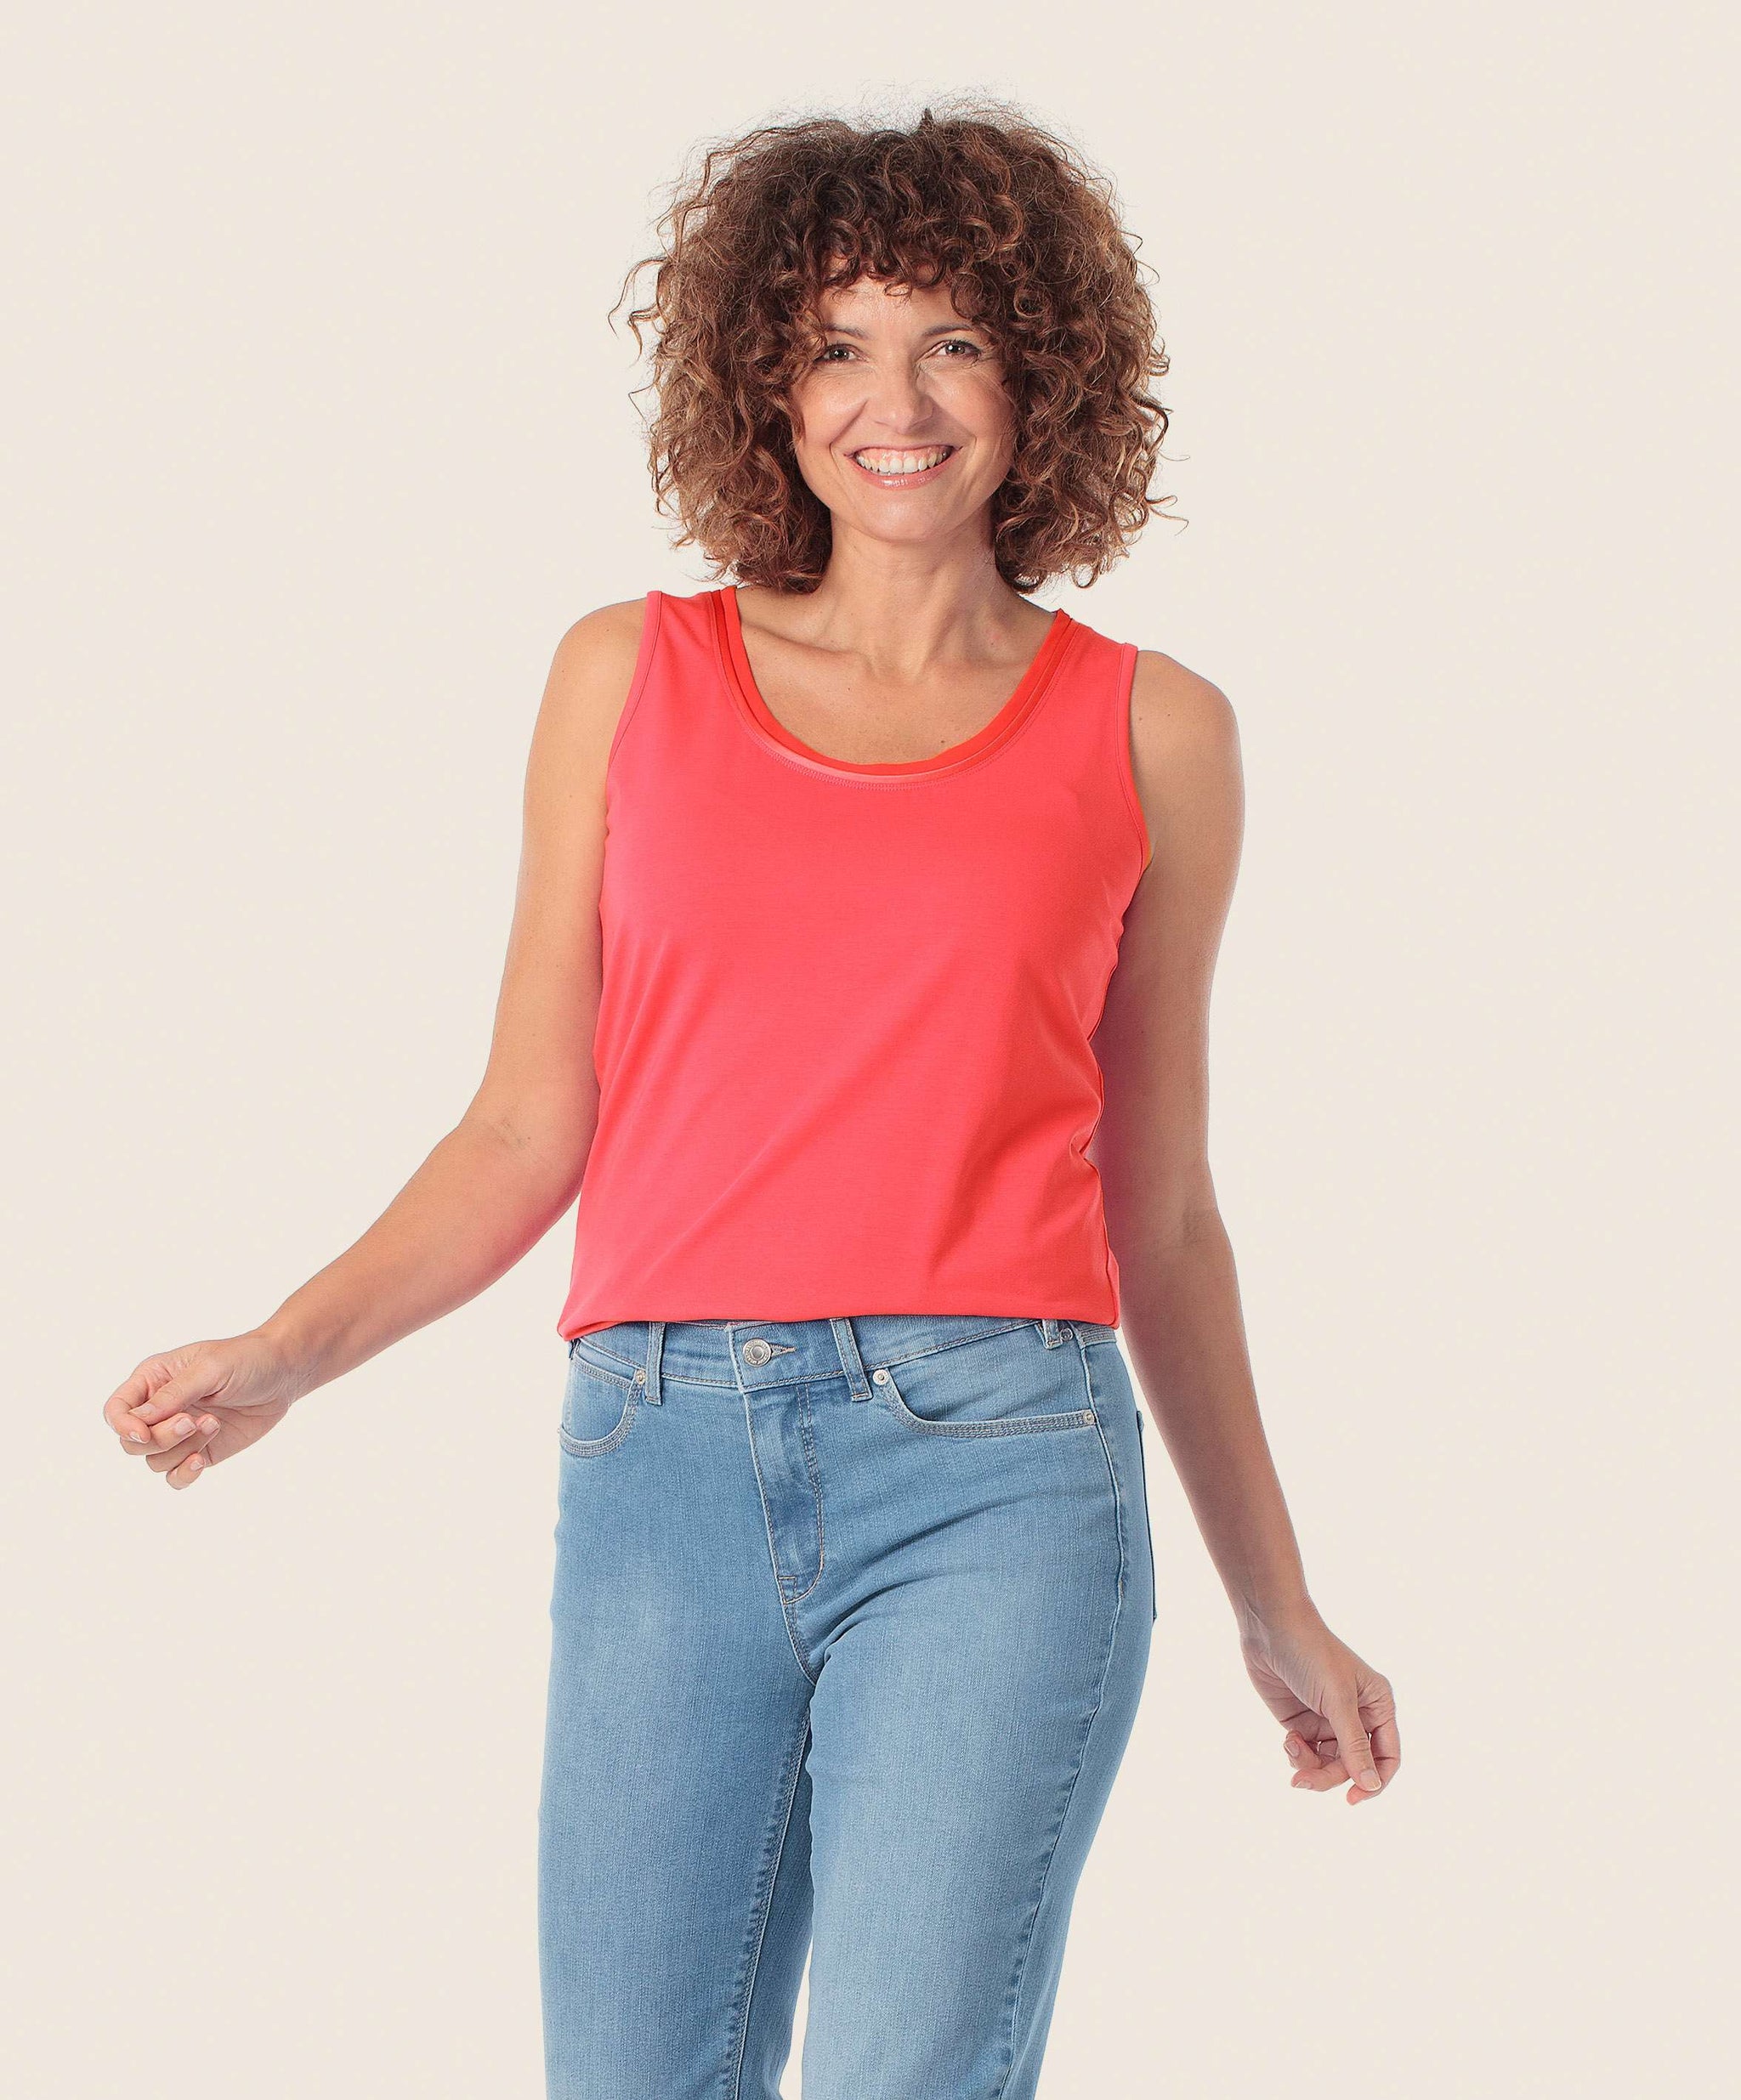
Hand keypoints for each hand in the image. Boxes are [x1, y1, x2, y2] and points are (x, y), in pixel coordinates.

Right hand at [102, 1331, 301, 1489]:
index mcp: (153, 1379)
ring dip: (181, 1449)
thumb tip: (137, 1421)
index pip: (116, 1410)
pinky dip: (183, 1475)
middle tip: (193, 1421)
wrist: (284, 1373)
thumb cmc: (246, 1359)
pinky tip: (200, 1461)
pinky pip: (174, 1476)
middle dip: (160, 1438)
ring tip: (214, 1424)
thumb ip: (173, 1394)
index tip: (143, 1433)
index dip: (122, 1426)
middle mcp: (160, 1408)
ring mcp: (179, 1433)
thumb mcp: (209, 1369)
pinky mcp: (199, 1450)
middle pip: (132, 1442)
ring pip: (154, 1461)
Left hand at [1242, 1606, 1399, 1804]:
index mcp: (1377, 1705)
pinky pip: (1307, 1754)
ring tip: (1291, 1750)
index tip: (1352, 1798)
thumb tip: (1371, 1784)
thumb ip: (1353, 1745)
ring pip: (1328, 1764)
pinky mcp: (1302, 1721)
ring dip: (1310, 1767)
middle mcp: (1356, 1716)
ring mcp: (1328, 1720)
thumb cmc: (1311, 1653)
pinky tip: (1287, 1738)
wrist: (1269, 1627)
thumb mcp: (1336, 1700)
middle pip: (1353, 1767)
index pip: (1386, 1756)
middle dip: (1329, 1776)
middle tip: (1303, 1780)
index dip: (1374, 1781)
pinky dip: (1297, 1753)